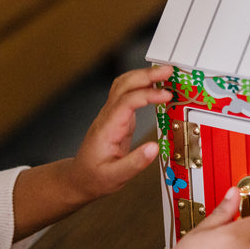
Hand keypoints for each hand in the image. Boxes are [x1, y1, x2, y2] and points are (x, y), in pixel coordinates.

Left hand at [11, 65, 171, 240]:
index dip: (147, 95)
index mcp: (107, 129)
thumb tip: (154, 148)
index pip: (126, 102)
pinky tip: (156, 87)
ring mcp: (111, 115)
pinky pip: (128, 94)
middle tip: (168, 71)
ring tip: (165, 74)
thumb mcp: (115, 177)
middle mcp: (108, 117)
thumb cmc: (94, 177)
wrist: (80, 177)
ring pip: (124, 85)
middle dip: (146, 74)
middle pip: (123, 84)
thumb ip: (135, 163)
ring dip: (143, 76)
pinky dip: (142, 86)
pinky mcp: (117, 118)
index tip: (167, 95)